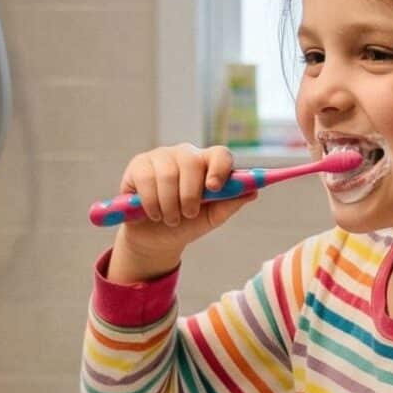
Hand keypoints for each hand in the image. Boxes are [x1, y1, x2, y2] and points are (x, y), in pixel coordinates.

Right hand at [106, 142, 251, 282]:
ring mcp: (160, 157)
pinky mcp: (139, 165)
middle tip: (188, 215)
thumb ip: (230, 204)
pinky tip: (154, 214)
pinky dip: (152, 203)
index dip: (219, 168)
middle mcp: (185, 155)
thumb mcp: (211, 218)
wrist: (155, 238)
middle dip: (190, 194)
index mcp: (207, 164)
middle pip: (191, 162)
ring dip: (170, 205)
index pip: (219, 154)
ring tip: (170, 219)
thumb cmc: (187, 223)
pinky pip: (147, 179)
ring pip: (168, 174)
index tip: (214, 187)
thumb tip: (253, 191)